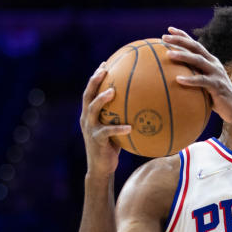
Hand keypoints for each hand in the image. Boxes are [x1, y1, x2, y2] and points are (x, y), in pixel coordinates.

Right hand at [79, 62, 133, 177]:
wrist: (101, 167)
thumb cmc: (112, 147)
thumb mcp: (116, 129)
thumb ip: (123, 116)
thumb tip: (144, 105)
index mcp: (90, 114)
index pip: (91, 91)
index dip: (96, 77)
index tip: (105, 63)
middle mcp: (87, 119)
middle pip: (87, 95)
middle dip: (94, 81)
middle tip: (104, 69)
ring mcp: (90, 129)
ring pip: (92, 110)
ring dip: (102, 99)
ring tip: (113, 91)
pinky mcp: (96, 140)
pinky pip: (107, 132)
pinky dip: (118, 128)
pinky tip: (130, 127)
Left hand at [162, 27, 231, 123]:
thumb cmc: (218, 98)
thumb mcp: (205, 85)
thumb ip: (194, 77)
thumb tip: (173, 78)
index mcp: (210, 61)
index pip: (195, 44)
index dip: (183, 35)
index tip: (169, 29)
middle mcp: (213, 63)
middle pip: (195, 47)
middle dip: (180, 40)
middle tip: (164, 37)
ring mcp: (216, 73)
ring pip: (198, 60)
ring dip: (183, 56)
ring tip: (168, 54)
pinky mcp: (217, 85)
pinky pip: (202, 81)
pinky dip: (190, 80)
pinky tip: (178, 80)